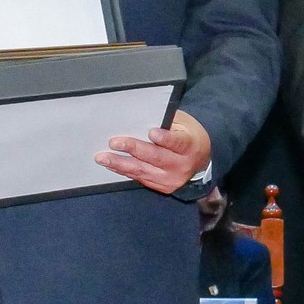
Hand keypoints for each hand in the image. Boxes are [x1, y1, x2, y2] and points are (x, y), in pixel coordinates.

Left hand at [95, 111, 211, 195]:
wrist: (200, 162)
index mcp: (190, 145)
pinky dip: (124, 170)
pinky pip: (140, 178)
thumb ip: (166, 122)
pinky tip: (111, 165)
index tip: (152, 133)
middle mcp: (181, 165)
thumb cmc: (188, 137)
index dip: (166, 138)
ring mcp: (171, 178)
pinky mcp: (161, 186)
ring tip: (103, 158)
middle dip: (133, 149)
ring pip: (143, 170)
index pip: (178, 142)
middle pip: (156, 157)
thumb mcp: (184, 125)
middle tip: (114, 142)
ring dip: (120, 163)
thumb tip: (141, 117)